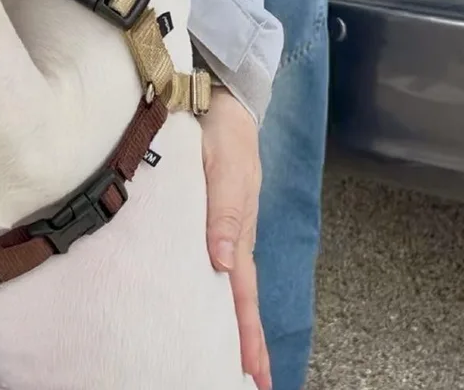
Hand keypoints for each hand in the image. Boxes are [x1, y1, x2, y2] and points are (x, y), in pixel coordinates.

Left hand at [202, 87, 270, 389]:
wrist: (223, 103)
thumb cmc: (224, 134)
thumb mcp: (225, 170)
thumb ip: (223, 214)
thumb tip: (222, 265)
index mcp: (240, 231)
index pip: (242, 293)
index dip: (246, 334)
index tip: (252, 375)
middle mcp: (234, 234)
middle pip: (240, 296)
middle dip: (245, 340)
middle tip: (248, 381)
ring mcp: (226, 224)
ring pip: (230, 282)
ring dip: (233, 319)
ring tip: (233, 355)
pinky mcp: (214, 212)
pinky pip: (219, 258)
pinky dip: (220, 287)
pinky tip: (210, 295)